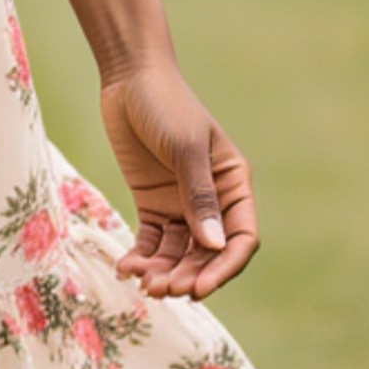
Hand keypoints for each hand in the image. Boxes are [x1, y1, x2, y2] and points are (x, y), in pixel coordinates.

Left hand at [98, 59, 257, 303]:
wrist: (129, 78)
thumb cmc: (166, 104)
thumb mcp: (185, 148)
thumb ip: (199, 196)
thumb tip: (214, 246)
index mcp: (233, 184)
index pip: (240, 238)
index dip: (224, 267)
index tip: (201, 289)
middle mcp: (211, 200)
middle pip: (207, 253)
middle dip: (188, 275)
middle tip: (162, 290)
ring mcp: (181, 204)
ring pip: (179, 253)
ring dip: (164, 272)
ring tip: (143, 284)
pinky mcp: (153, 204)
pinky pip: (153, 241)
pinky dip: (143, 258)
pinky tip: (127, 268)